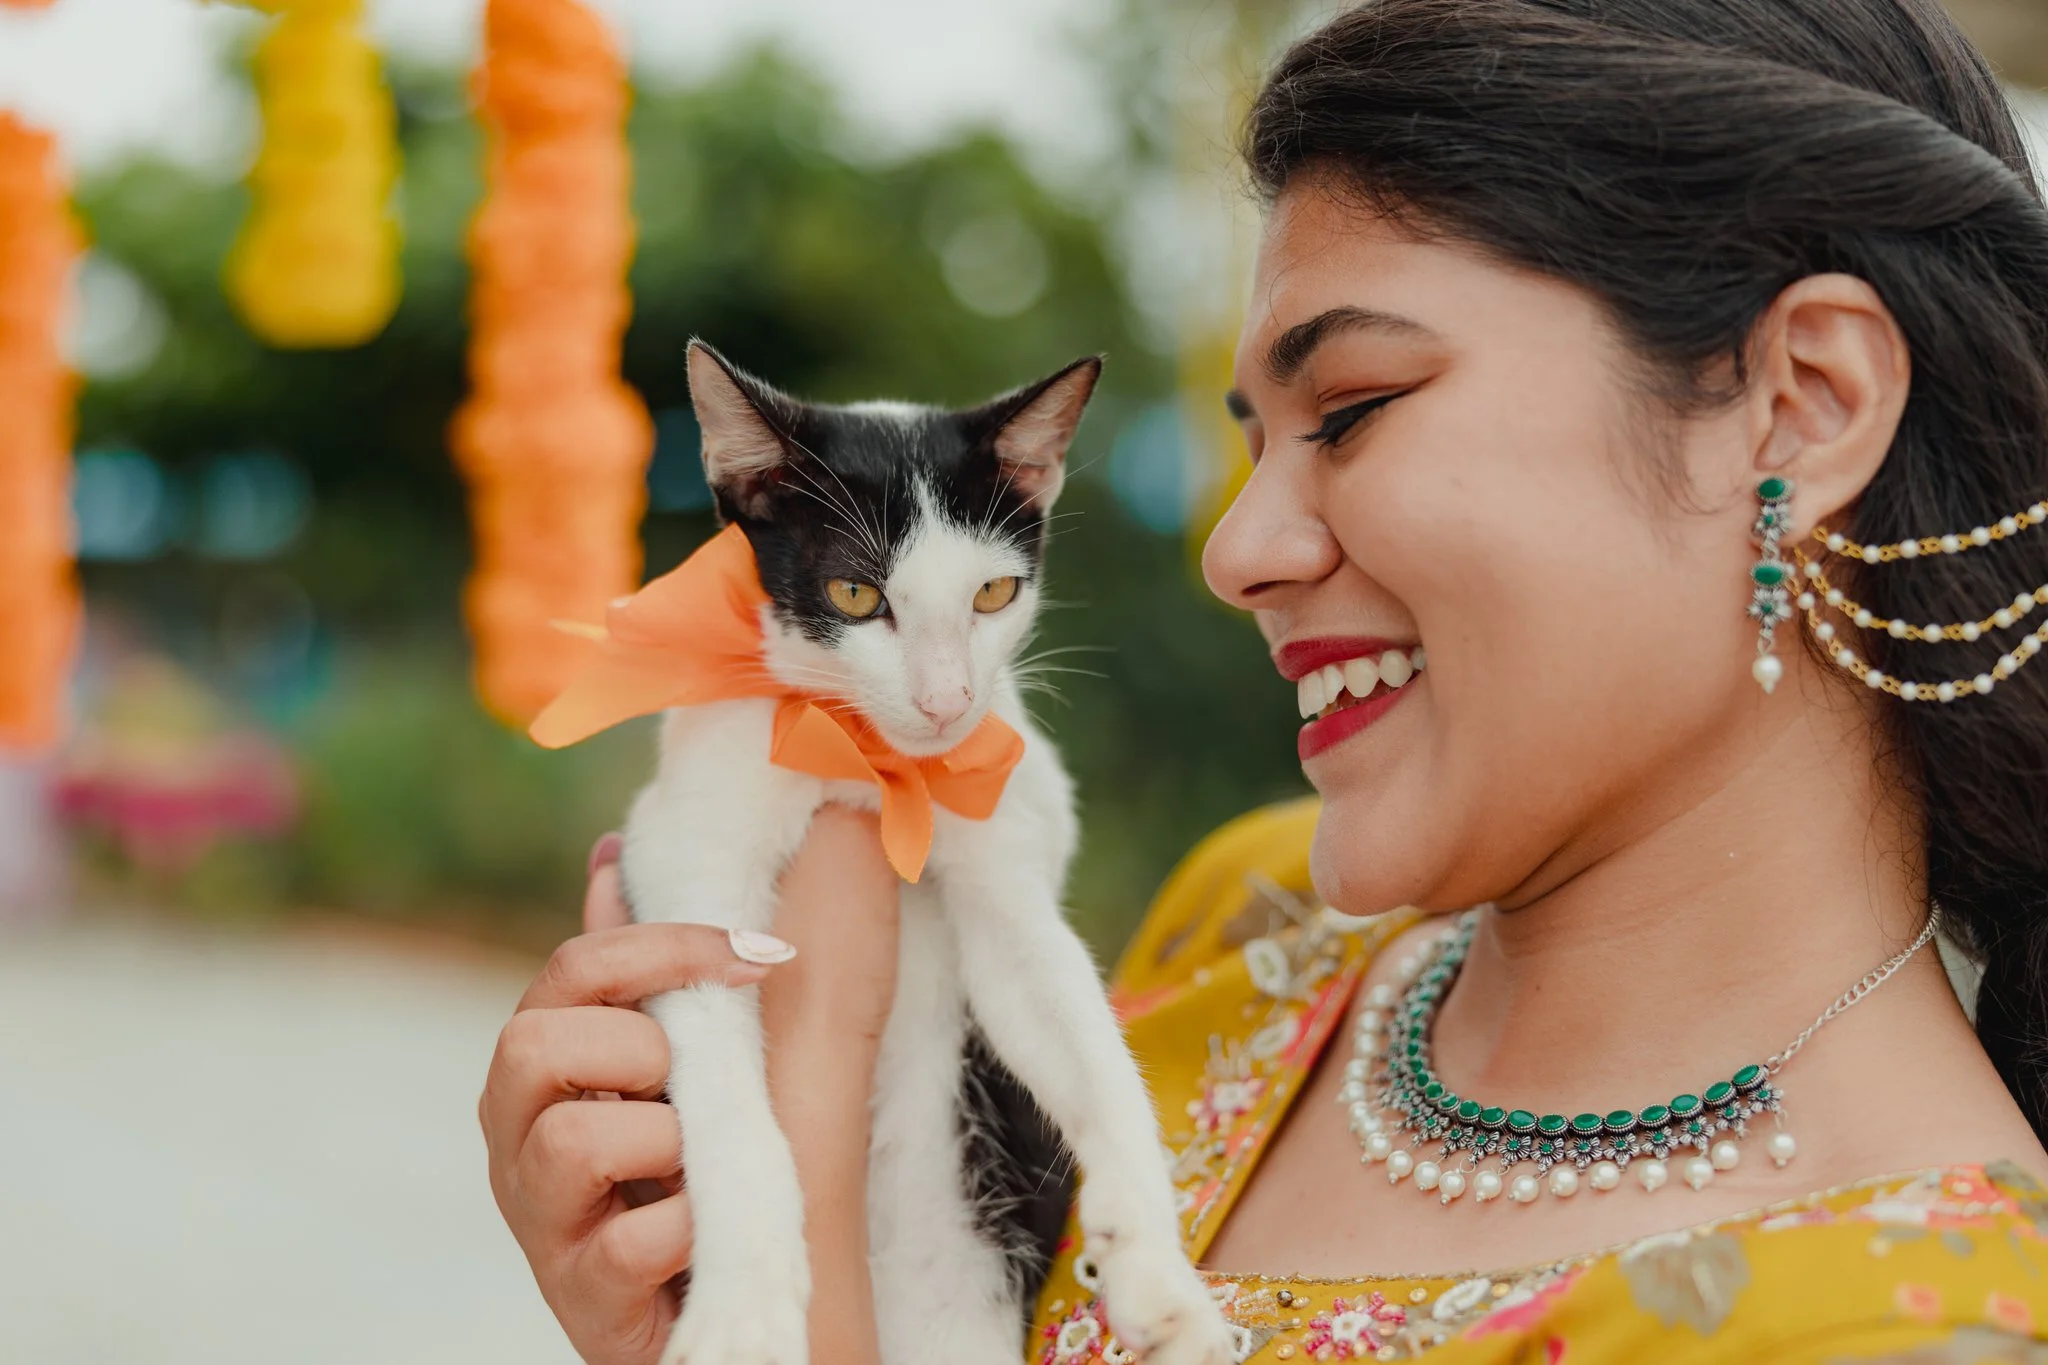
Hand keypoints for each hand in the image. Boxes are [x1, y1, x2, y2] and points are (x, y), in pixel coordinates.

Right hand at [481, 807, 901, 1364]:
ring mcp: (539, 1220)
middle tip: (685, 1095)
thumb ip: (641, 959)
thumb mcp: (684, 1050)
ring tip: (692, 1173)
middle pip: (534, 1042)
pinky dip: (685, 1234)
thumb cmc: (706, 1158)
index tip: (764, 956)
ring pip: (576, 1141)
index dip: (671, 948)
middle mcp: (518, 1135)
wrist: (733, 1294)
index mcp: (543, 1063)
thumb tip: (613, 848)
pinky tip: (698, 1238)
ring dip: (667, 1148)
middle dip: (639, 1055)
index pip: (577, 966)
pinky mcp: (578, 1296)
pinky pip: (626, 1245)